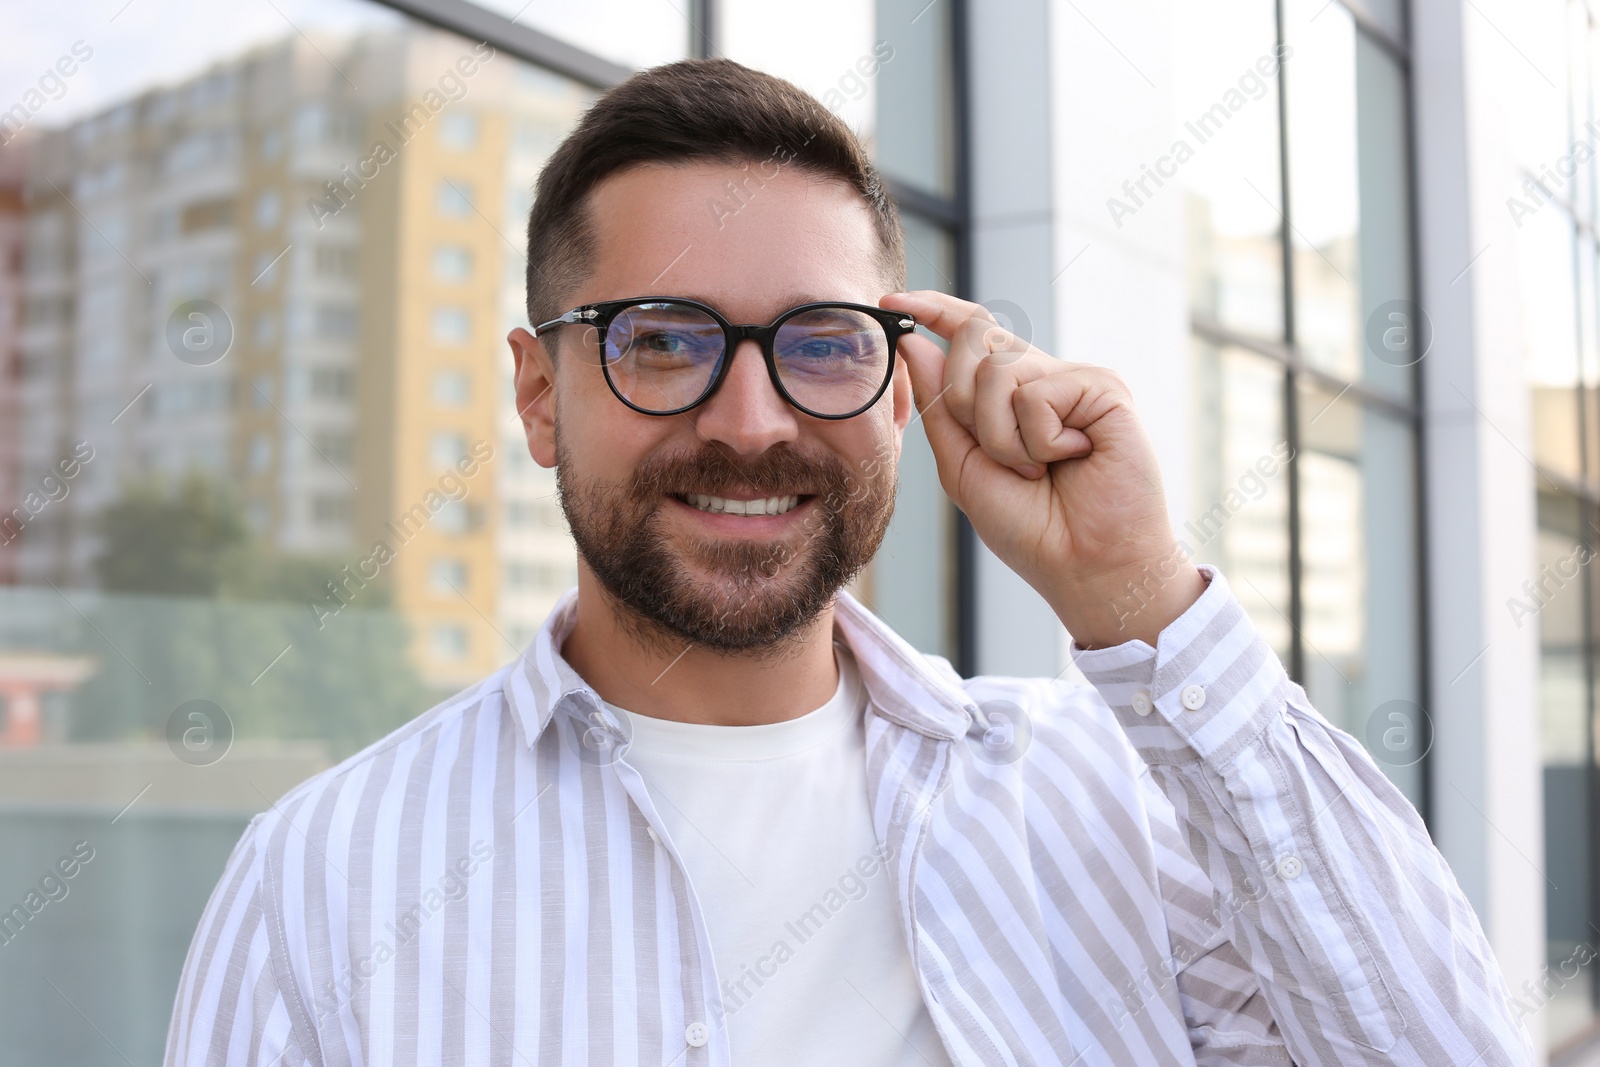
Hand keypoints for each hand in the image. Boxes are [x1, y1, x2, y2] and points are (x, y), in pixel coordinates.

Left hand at [879, 290, 1205, 648]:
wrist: (1085, 566)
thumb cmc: (1031, 527)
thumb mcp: (964, 467)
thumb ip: (940, 406)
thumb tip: (915, 342)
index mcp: (1012, 394)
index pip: (971, 333)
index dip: (933, 311)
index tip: (892, 304)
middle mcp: (1044, 378)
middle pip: (975, 341)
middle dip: (964, 403)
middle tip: (1001, 458)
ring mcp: (1074, 380)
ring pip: (999, 371)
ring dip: (1003, 437)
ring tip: (1038, 470)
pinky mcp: (1103, 387)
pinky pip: (1036, 393)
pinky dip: (1039, 439)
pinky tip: (1072, 458)